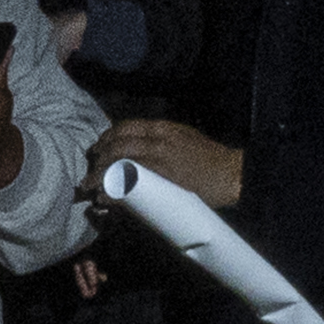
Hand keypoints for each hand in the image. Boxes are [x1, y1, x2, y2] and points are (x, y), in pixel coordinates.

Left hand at [100, 115, 245, 209]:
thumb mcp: (187, 142)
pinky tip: (104, 197)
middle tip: (90, 171)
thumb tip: (146, 156)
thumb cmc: (213, 162)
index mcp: (164, 128)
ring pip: (120, 158)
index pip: (127, 126)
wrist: (233, 173)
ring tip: (90, 186)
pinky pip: (129, 178)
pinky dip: (113, 188)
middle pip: (118, 141)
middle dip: (99, 156)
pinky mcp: (163, 174)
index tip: (99, 149)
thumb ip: (166, 145)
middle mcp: (159, 137)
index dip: (108, 137)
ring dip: (100, 173)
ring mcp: (160, 155)